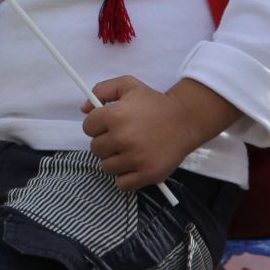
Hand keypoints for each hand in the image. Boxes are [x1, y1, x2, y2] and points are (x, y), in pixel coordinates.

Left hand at [81, 76, 236, 191]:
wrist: (185, 119)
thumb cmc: (154, 102)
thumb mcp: (128, 85)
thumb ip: (102, 90)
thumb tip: (84, 109)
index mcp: (114, 115)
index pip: (88, 127)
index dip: (96, 125)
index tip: (107, 125)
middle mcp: (122, 138)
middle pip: (95, 148)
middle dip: (105, 142)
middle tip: (120, 137)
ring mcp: (135, 158)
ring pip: (106, 167)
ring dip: (114, 160)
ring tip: (128, 151)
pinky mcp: (147, 174)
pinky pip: (121, 184)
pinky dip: (125, 177)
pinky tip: (133, 165)